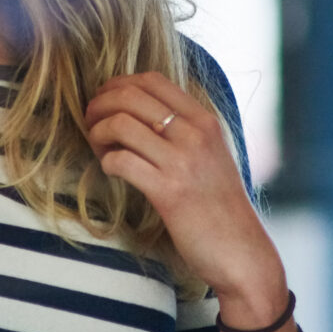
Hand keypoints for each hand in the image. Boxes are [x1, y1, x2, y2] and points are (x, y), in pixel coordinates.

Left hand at [83, 72, 295, 331]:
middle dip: (99, 105)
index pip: (152, 79)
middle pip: (130, 95)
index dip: (118, 84)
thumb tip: (140, 114)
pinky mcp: (169, 192)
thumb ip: (185, 132)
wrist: (242, 251)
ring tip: (98, 148)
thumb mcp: (212, 156)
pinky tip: (111, 171)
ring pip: (121, 124)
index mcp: (205, 121)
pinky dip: (107, 162)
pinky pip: (122, 161)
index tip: (105, 102)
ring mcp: (183, 161)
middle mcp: (196, 134)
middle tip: (90, 123)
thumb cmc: (221, 207)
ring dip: (98, 133)